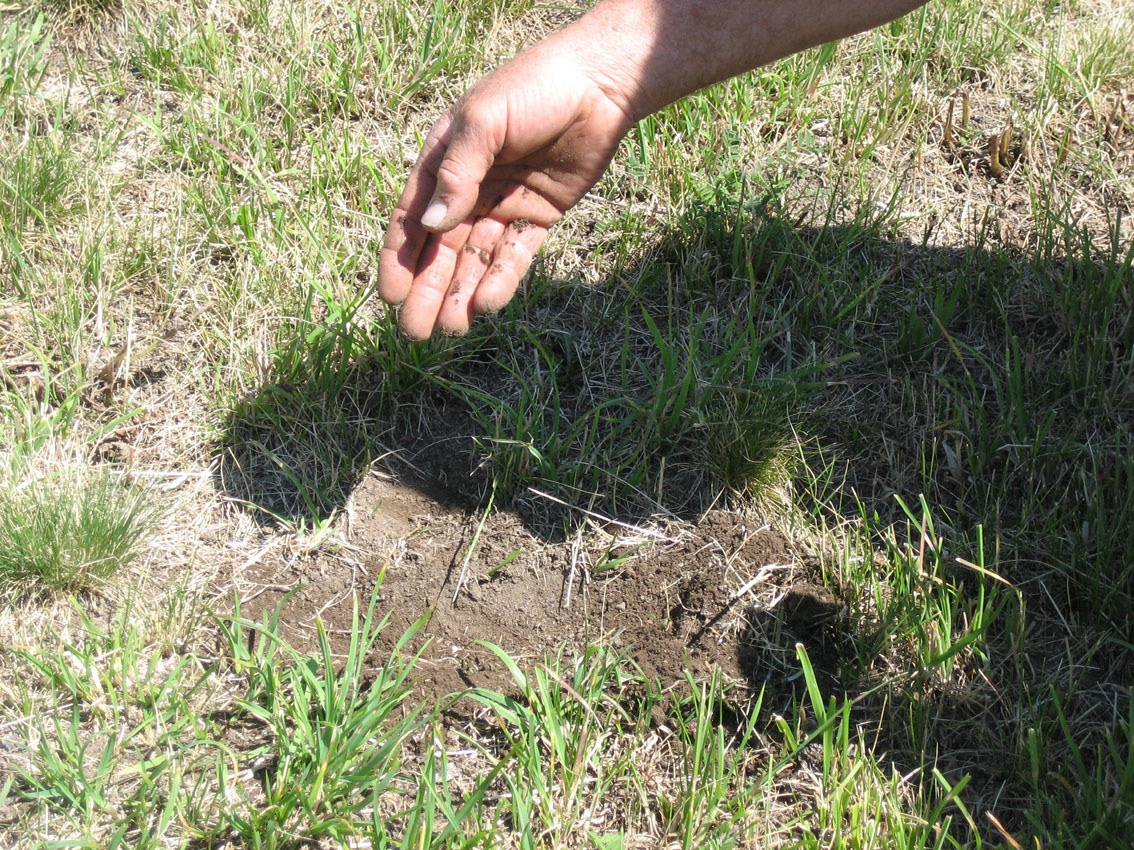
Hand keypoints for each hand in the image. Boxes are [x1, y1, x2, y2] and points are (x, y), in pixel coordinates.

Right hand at [378, 45, 633, 338]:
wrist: (599, 84)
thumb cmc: (534, 87)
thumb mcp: (485, 121)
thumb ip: (457, 173)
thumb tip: (431, 226)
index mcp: (443, 160)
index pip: (412, 217)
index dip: (400, 258)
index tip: (390, 296)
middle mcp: (469, 187)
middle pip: (442, 248)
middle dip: (428, 289)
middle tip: (415, 331)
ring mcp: (503, 204)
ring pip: (476, 258)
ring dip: (461, 293)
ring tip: (451, 330)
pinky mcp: (538, 216)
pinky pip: (515, 254)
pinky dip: (502, 279)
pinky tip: (489, 304)